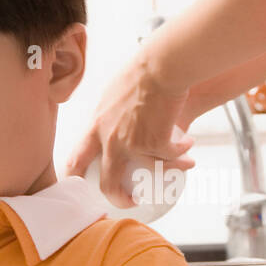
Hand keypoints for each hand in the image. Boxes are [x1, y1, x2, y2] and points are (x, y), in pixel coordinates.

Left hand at [62, 49, 197, 207]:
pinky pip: (171, 156)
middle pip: (107, 182)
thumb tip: (109, 126)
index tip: (84, 187)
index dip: (76, 178)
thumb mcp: (110, 95)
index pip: (76, 160)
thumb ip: (107, 116)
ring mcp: (134, 143)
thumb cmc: (138, 73)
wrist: (160, 66)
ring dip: (167, 173)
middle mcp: (111, 140)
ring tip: (181, 166)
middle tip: (131, 199)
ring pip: (148, 173)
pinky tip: (189, 147)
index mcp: (96, 127)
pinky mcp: (156, 142)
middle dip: (119, 197)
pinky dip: (183, 154)